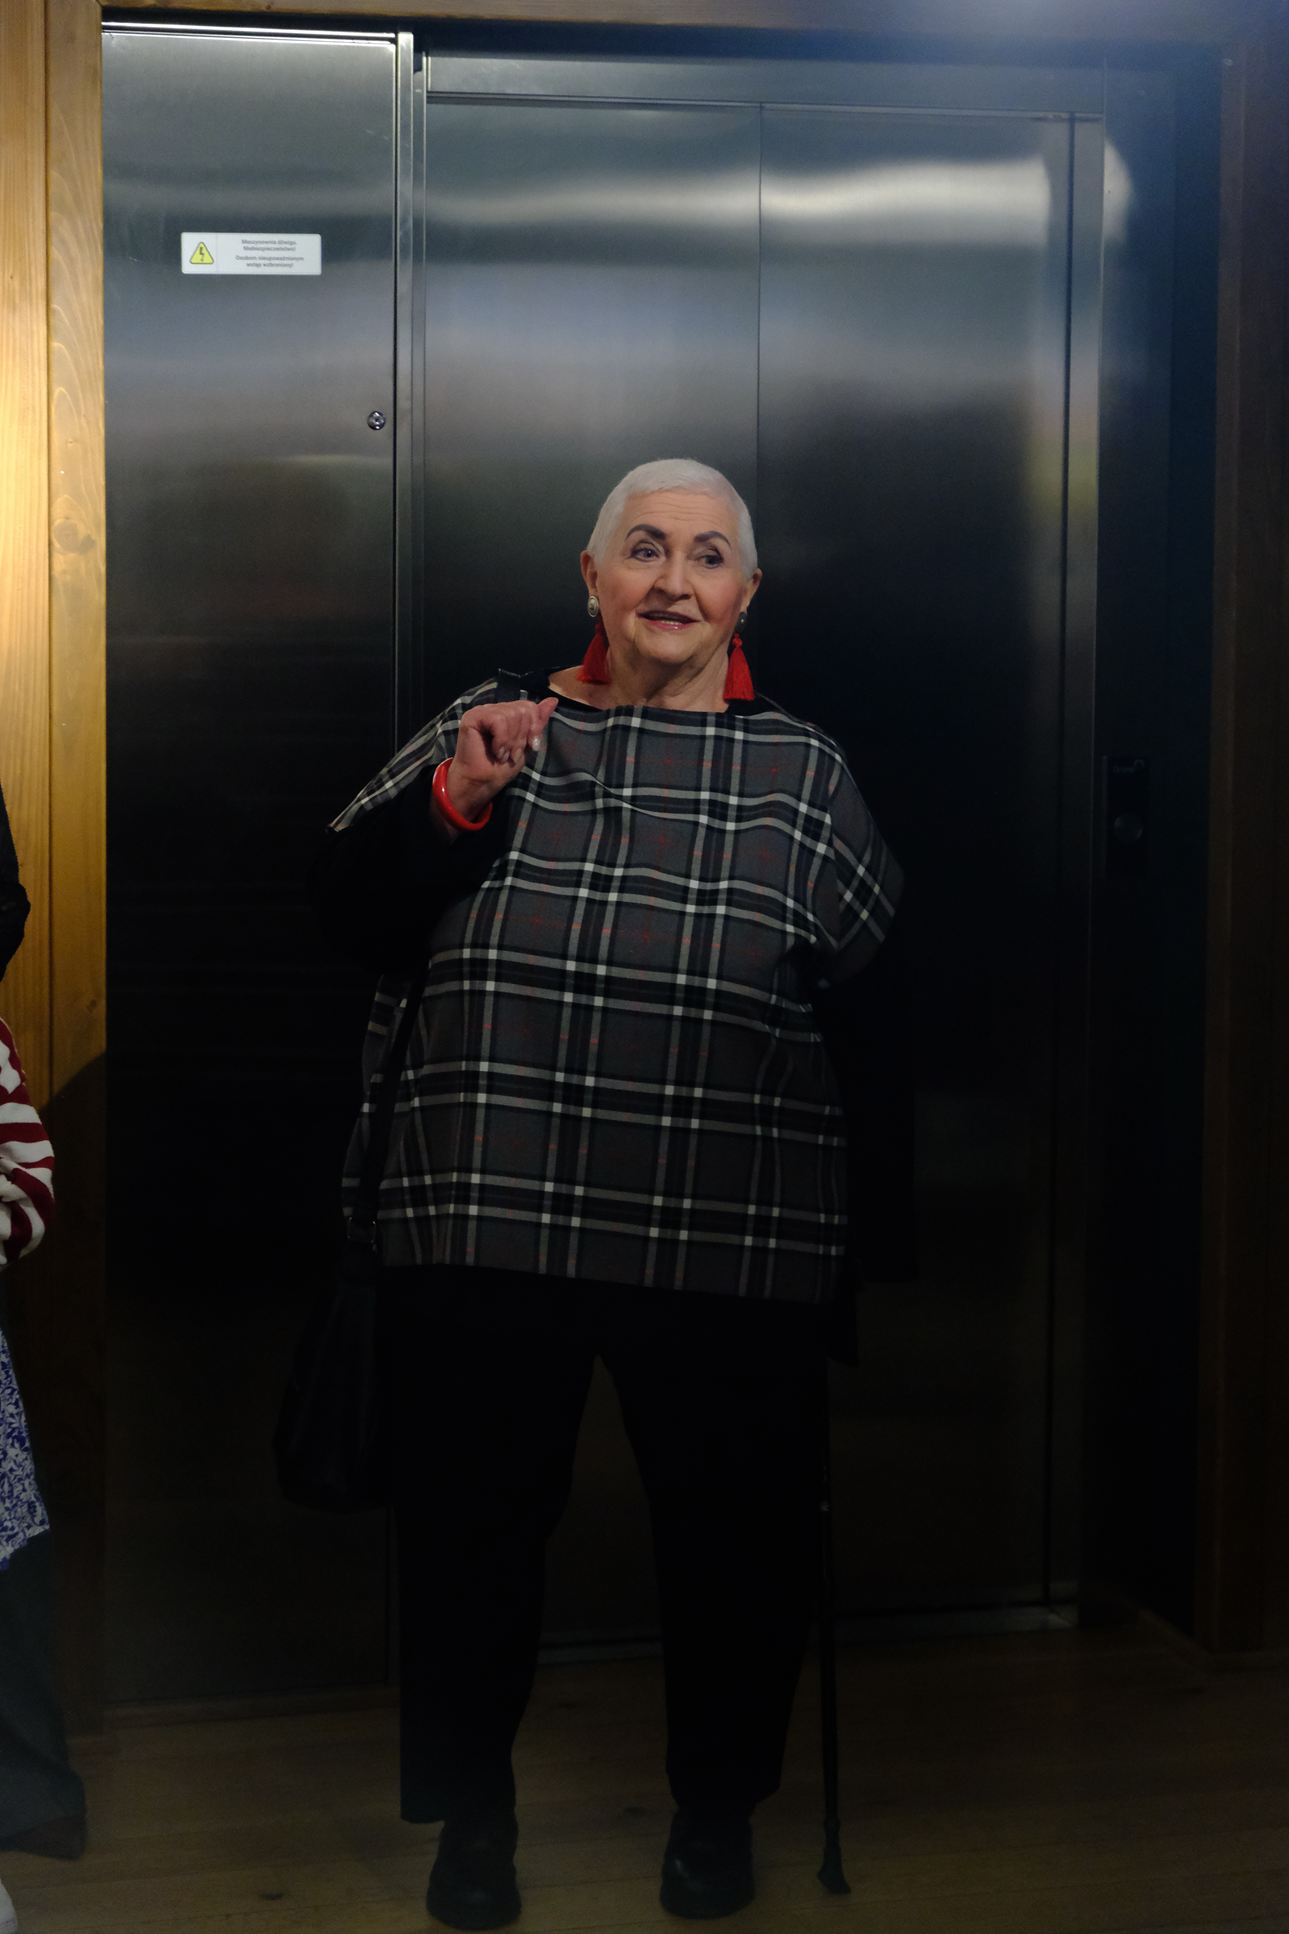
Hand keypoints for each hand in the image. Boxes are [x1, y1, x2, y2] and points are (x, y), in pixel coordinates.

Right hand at [445, 695, 558, 821]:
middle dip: (521, 737)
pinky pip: (498, 720)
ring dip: (510, 741)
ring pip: (511, 714)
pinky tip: (495, 751)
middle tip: (512, 754)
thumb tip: (553, 700)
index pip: (529, 706)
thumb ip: (537, 722)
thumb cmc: (501, 768)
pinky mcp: (473, 717)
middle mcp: (494, 709)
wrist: (482, 783)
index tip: (530, 747)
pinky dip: (501, 739)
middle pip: (522, 710)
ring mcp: (482, 711)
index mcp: (506, 713)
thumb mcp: (527, 744)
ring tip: (503, 754)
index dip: (534, 728)